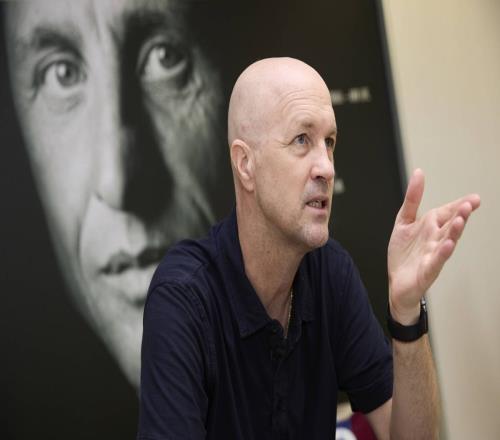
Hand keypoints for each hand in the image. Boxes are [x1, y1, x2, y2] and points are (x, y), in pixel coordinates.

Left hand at [387, 169, 479, 323]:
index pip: (447, 212)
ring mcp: (433, 255)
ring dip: (454, 232)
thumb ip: (412, 199)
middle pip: (450, 225)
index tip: (474, 198)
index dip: (459, 205)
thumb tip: (418, 173)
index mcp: (430, 227)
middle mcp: (435, 239)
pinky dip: (442, 253)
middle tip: (469, 205)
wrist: (396, 282)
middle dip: (459, 215)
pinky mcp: (427, 270)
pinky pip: (436, 261)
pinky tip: (447, 245)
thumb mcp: (404, 221)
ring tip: (460, 220)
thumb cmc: (404, 254)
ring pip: (447, 242)